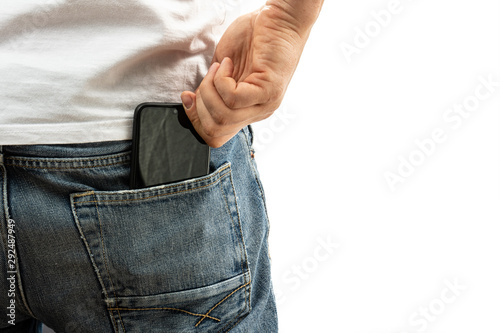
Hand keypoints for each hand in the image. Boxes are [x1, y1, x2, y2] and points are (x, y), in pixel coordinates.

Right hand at [181, 5, 313, 147]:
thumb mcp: (223, 70)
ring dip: (211, 89)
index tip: (189, 97)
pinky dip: (222, 80)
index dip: (196, 120)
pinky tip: (228, 64)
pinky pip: (234, 99)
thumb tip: (191, 100)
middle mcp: (258, 112)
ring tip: (219, 67)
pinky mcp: (269, 91)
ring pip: (223, 116)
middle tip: (208, 78)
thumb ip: (212, 89)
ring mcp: (265, 104)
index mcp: (247, 111)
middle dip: (200, 104)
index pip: (217, 136)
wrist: (278, 18)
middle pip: (217, 129)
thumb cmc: (253, 38)